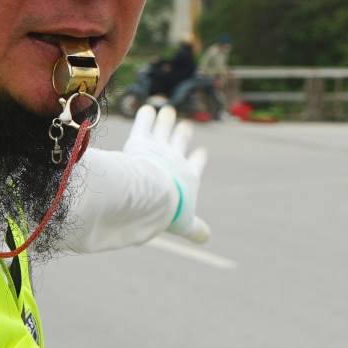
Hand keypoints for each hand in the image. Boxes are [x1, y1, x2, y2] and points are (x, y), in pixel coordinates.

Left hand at [119, 104, 210, 243]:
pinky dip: (146, 118)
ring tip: (167, 111)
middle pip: (180, 143)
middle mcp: (175, 159)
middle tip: (185, 125)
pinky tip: (146, 110)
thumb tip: (206, 238)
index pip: (195, 166)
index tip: (201, 152)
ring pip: (163, 131)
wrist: (154, 195)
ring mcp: (158, 148)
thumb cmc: (170, 211)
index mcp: (187, 177)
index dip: (198, 160)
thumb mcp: (185, 224)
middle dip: (182, 134)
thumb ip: (194, 229)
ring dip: (165, 121)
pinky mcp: (140, 142)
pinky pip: (144, 126)